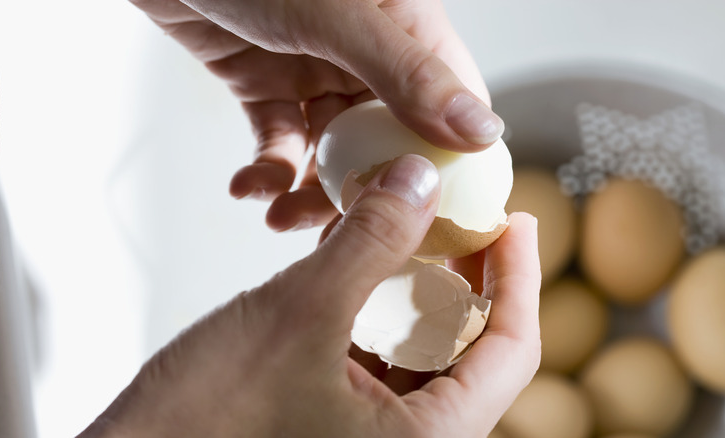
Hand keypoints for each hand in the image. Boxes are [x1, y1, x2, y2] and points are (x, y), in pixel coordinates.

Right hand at [79, 155, 539, 437]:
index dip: (520, 278)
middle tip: (457, 214)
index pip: (510, 351)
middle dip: (465, 276)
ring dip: (415, 287)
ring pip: (424, 350)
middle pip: (471, 348)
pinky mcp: (335, 420)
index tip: (517, 220)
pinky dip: (374, 308)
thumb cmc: (204, 423)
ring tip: (406, 226)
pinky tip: (356, 261)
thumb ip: (369, 242)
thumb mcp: (300, 314)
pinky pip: (379, 357)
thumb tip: (419, 180)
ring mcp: (371, 434)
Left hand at [128, 0, 505, 230]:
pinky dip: (265, 171)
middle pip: (387, 143)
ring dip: (307, 193)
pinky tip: (248, 188)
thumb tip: (480, 132)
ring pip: (330, 152)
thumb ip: (406, 73)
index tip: (435, 218)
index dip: (449, 164)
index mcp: (404, 27)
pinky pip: (279, 142)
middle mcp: (367, 56)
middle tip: (342, 235)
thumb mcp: (339, 14)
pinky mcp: (266, 85)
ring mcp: (316, 72)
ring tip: (281, 218)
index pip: (451, 105)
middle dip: (363, 192)